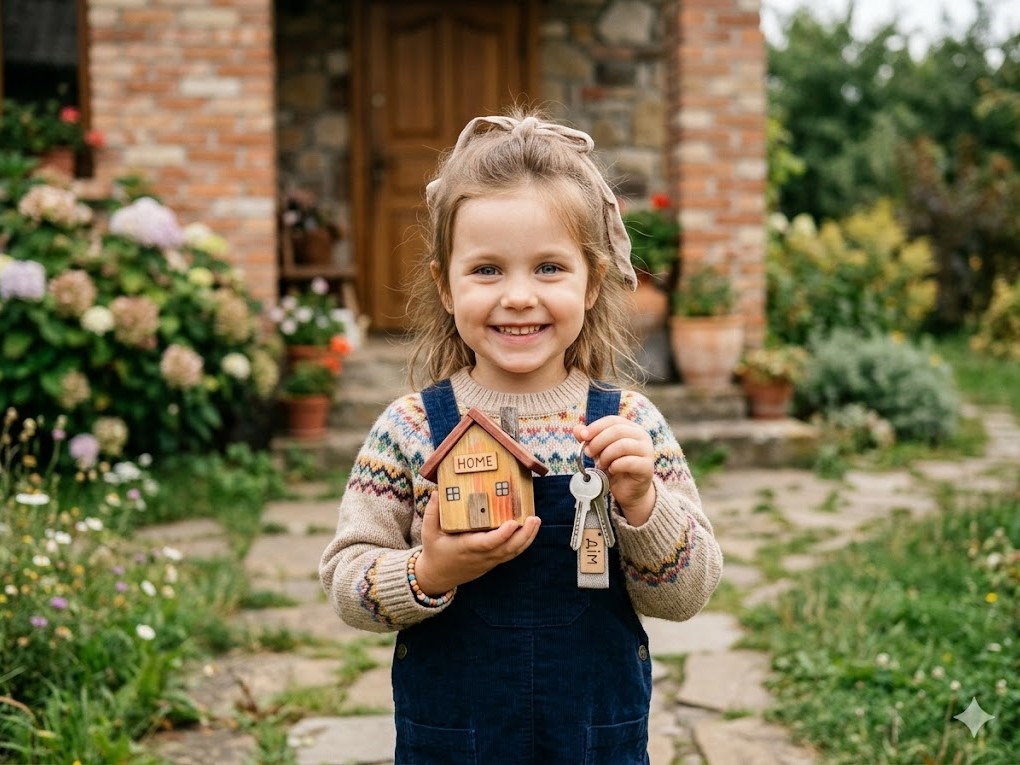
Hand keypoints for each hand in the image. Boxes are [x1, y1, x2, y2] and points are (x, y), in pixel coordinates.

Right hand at [414, 492, 541, 594]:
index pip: (488, 544)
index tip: (512, 523)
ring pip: (512, 553)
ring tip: (535, 521)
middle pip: (507, 549)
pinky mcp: (493, 562)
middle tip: (534, 518)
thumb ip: (432, 512)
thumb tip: (436, 492)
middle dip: (523, 535)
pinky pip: (511, 554)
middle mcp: (481, 556)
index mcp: (466, 548)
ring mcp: (489, 561)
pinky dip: (522, 543)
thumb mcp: (428, 532)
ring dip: (527, 538)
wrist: (437, 577)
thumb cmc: (434, 551)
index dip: (502, 535)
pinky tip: (529, 529)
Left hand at [574, 416, 654, 525]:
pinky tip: (611, 470)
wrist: (628, 490)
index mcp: (631, 428)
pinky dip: (615, 466)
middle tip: (588, 453)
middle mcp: (642, 436)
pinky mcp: (647, 467)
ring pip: (623, 445)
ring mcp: (647, 451)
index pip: (613, 420)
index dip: (597, 427)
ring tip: (601, 464)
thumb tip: (577, 429)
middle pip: (617, 431)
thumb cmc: (615, 467)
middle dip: (598, 441)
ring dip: (606, 455)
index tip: (583, 436)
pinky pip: (628, 462)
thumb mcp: (599, 451)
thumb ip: (590, 440)